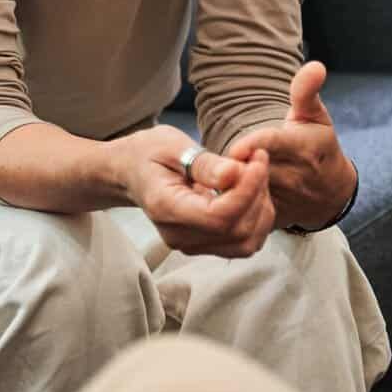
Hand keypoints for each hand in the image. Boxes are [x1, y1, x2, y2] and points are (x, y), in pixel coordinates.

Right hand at [117, 127, 276, 257]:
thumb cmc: (149, 153)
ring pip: (246, 242)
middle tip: (256, 160)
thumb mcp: (172, 145)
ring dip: (261, 209)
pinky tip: (251, 192)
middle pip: (237, 230)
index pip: (219, 215)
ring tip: (254, 176)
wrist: (131, 172)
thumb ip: (204, 163)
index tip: (257, 159)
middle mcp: (178, 235)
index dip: (247, 189)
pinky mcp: (205, 245)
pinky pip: (244, 243)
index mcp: (167, 208)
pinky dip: (257, 219)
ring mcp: (191, 245)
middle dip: (257, 194)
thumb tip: (235, 174)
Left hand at [224, 61, 357, 231]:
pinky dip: (229, 203)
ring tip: (207, 176)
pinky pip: (245, 212)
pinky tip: (214, 193)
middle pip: (254, 169)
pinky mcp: (273, 218)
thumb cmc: (318, 145)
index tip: (234, 148)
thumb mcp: (315, 116)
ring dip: (227, 185)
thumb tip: (316, 65)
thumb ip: (306, 92)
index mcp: (302, 147)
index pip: (273, 143)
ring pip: (248, 192)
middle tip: (208, 162)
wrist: (330, 192)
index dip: (252, 145)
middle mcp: (293, 175)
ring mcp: (283, 200)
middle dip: (232, 166)